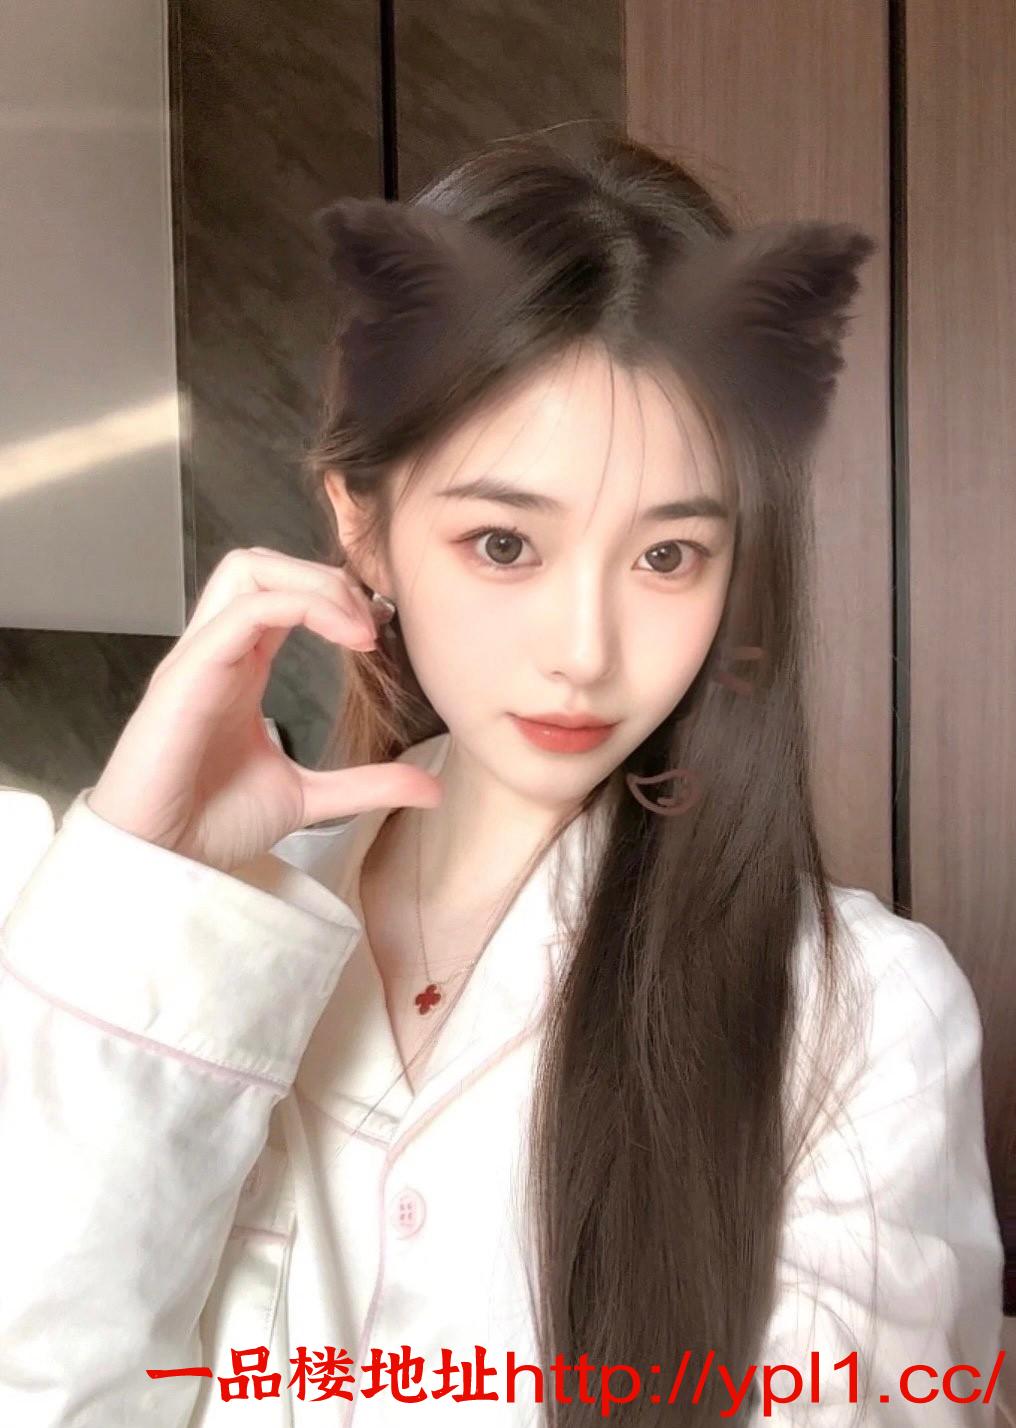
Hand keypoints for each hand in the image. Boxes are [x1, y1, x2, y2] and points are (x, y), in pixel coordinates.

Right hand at [87, 547, 441, 872]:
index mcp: (240, 666)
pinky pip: (242, 610)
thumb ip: (367, 784)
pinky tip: (343, 639)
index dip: (334, 596)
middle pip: (262, 564)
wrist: (164, 861)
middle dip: (325, 577)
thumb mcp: (311, 798)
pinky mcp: (187, 674)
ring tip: (357, 628)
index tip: (379, 634)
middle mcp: (218, 650)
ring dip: (313, 583)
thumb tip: (431, 789)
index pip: (280, 593)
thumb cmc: (214, 823)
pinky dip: (300, 607)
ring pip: (248, 568)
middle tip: (371, 626)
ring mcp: (199, 657)